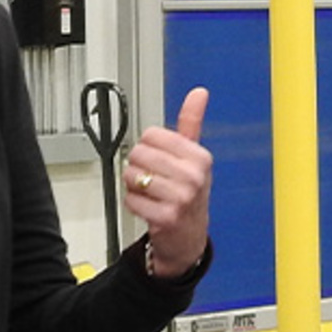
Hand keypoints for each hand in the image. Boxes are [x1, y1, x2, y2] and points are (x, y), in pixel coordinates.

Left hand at [124, 87, 212, 278]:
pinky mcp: (165, 217)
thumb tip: (199, 93)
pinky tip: (148, 207)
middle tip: (154, 179)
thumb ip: (192, 123)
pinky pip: (131, 199)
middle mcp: (193, 177)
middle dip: (139, 166)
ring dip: (135, 186)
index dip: (148, 147)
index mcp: (200, 157)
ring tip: (151, 194)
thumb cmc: (189, 194)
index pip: (152, 135)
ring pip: (132, 176)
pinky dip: (133, 203)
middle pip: (139, 154)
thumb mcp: (194, 158)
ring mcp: (181, 198)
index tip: (160, 159)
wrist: (188, 238)